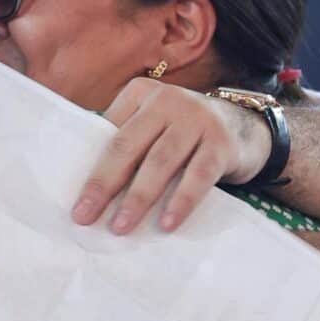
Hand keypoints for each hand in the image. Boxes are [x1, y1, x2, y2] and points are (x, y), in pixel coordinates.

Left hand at [72, 78, 268, 234]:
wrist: (244, 126)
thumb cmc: (184, 133)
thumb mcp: (155, 126)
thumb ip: (127, 142)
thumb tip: (89, 190)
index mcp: (140, 94)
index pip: (108, 134)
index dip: (90, 169)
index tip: (75, 203)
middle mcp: (167, 101)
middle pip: (128, 145)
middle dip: (104, 184)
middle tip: (85, 216)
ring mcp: (196, 119)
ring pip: (160, 161)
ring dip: (138, 197)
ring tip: (120, 226)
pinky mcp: (221, 143)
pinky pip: (198, 175)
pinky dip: (181, 200)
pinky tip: (166, 223)